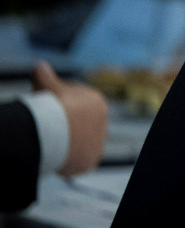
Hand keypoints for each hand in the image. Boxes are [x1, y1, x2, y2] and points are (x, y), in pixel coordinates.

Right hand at [31, 61, 107, 175]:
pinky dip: (69, 161)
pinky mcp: (91, 161)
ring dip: (70, 143)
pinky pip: (79, 161)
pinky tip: (57, 158)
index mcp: (98, 103)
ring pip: (81, 143)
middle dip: (68, 124)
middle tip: (48, 127)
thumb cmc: (54, 105)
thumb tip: (39, 65)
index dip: (61, 104)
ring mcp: (98, 144)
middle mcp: (103, 124)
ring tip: (52, 143)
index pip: (78, 103)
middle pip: (81, 124)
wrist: (59, 129)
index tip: (48, 107)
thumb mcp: (47, 85)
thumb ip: (44, 75)